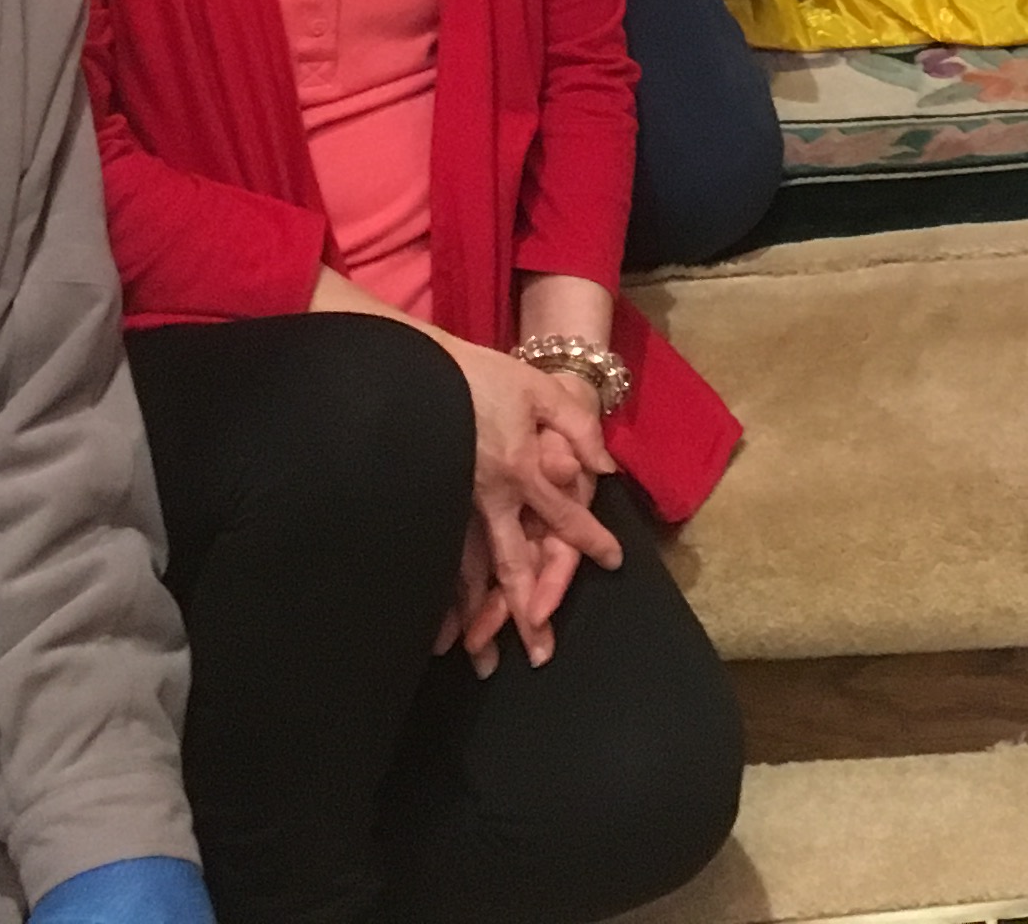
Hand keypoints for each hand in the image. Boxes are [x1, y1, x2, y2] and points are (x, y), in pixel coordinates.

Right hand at [433, 337, 621, 667]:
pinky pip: (435, 562)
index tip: (611, 563)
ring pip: (469, 575)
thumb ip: (577, 428)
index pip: (565, 516)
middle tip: (541, 653)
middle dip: (528, 612)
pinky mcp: (425, 507)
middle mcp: (489, 499)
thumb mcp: (539, 390)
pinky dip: (436, 598)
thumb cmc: (481, 376)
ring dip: (477, 619)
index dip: (590, 539)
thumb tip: (603, 470)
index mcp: (523, 469)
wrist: (416, 366)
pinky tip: (434, 631)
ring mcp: (452, 507)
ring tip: (483, 661)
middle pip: (514, 565)